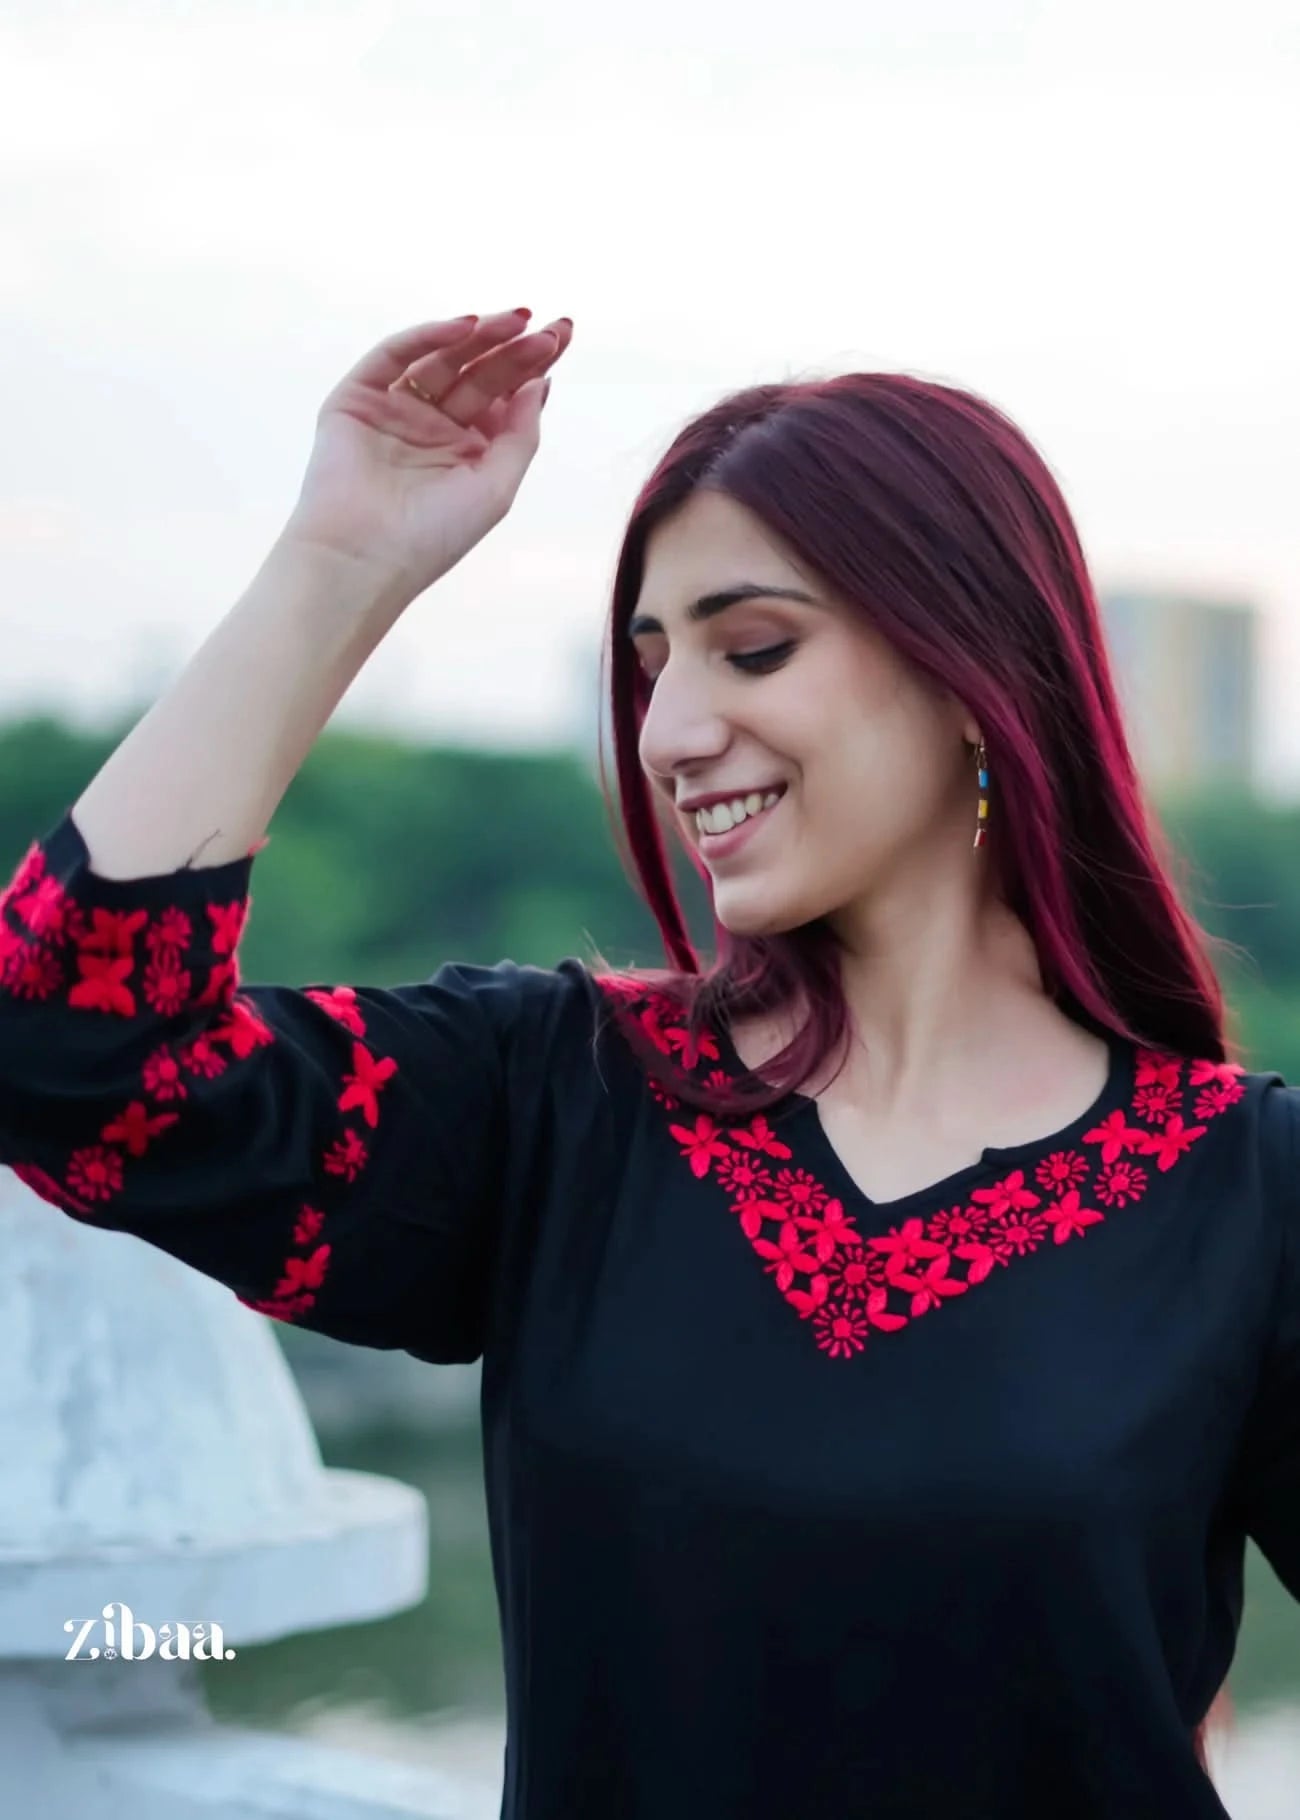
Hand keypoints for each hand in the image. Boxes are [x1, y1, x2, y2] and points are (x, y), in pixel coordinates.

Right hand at [282, 307, 572, 598]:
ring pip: (442, 358)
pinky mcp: (357, 398)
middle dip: (515, 347)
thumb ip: (521, 434)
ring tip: (518, 319)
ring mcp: (396, 408)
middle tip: (550, 326)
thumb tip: (541, 382)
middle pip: (480, 372)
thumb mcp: (496, 487)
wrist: (363, 557)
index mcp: (467, 449)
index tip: (563, 334)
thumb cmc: (433, 537)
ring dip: (481, 335)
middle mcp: (433, 425)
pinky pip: (394, 355)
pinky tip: (466, 328)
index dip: (534, 365)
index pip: (505, 396)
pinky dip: (428, 336)